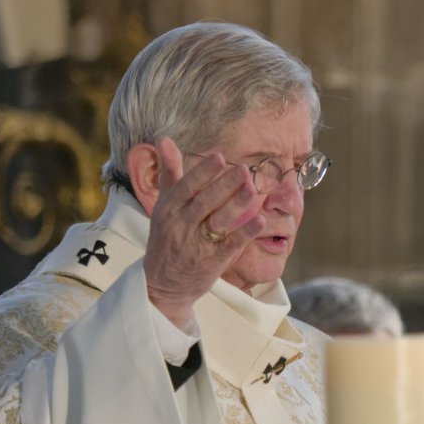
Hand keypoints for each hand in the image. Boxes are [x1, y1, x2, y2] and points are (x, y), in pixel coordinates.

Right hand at [143, 137, 265, 330]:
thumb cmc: (166, 238)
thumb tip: (164, 139)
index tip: (219, 157)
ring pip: (217, 222)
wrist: (163, 284)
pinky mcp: (213, 262)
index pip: (185, 188)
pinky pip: (230, 245)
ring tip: (251, 189)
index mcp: (167, 210)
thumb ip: (169, 174)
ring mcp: (197, 245)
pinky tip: (260, 220)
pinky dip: (245, 233)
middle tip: (243, 169)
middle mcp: (180, 226)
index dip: (203, 173)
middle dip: (223, 186)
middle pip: (204, 203)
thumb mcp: (164, 206)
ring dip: (235, 205)